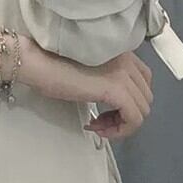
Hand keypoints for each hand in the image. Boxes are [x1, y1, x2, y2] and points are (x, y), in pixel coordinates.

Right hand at [20, 40, 153, 141]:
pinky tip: (98, 129)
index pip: (143, 81)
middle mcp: (128, 60)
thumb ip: (107, 80)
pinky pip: (134, 119)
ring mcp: (124, 73)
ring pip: (142, 110)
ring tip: (98, 126)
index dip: (127, 102)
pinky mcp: (116, 89)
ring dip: (121, 124)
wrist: (37, 62)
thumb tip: (114, 104)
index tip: (105, 111)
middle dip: (124, 115)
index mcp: (121, 52)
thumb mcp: (87, 71)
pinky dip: (120, 130)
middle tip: (100, 122)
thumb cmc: (51, 65)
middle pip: (145, 98)